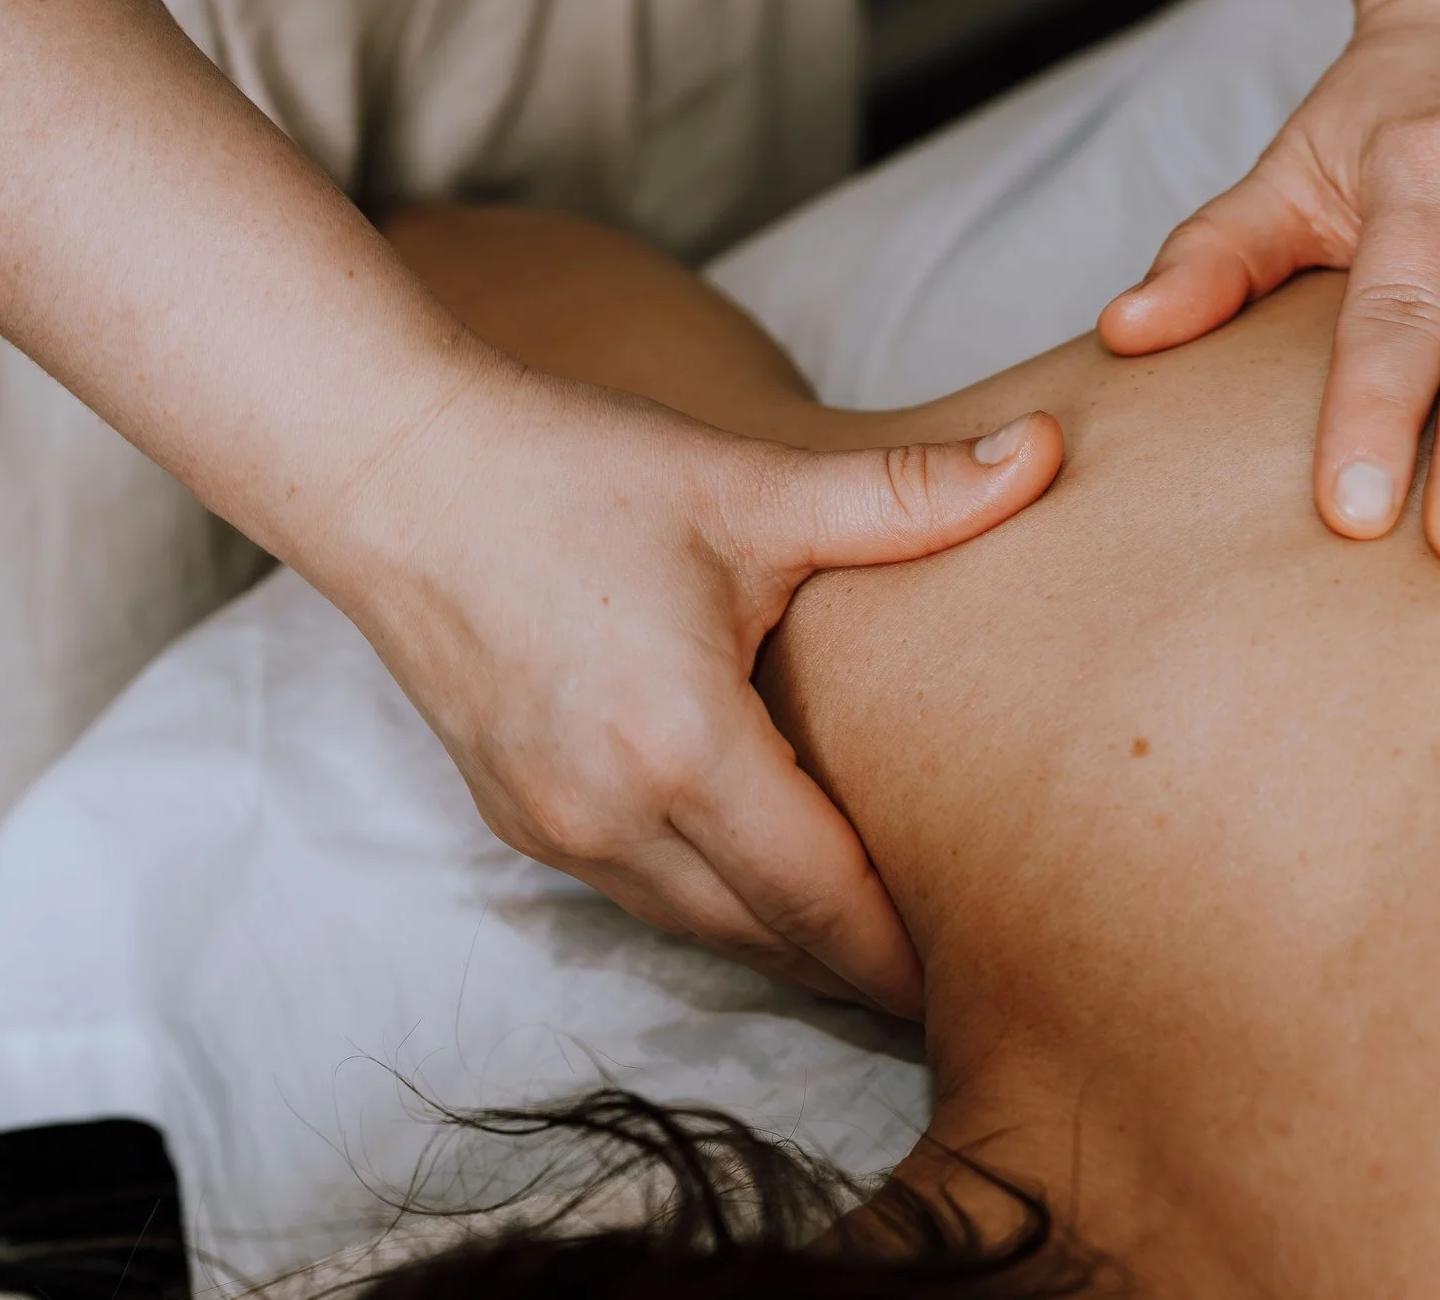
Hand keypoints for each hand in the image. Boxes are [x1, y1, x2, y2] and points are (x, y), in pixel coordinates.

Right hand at [314, 360, 1061, 1017]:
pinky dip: (718, 908)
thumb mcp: (752, 485)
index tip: (988, 980)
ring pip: (704, 928)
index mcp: (682, 748)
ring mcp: (555, 829)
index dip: (904, 951)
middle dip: (862, 968)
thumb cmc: (575, 468)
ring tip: (884, 953)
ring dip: (791, 945)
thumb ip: (907, 494)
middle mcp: (611, 815)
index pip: (823, 897)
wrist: (392, 468)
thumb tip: (1048, 454)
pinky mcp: (519, 820)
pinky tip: (774, 891)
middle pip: (770, 937)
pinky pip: (645, 896)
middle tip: (962, 986)